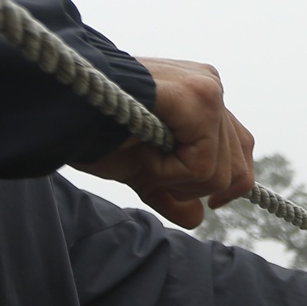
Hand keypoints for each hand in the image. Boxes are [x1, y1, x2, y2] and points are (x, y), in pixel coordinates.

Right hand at [75, 58, 254, 227]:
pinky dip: (169, 171)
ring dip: (174, 178)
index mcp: (202, 97)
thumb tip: (198, 218)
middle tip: (149, 165)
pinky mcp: (198, 97)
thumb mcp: (143, 170)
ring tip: (141, 151)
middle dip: (192, 186)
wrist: (66, 107)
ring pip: (220, 172)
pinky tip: (143, 148)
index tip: (211, 204)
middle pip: (236, 166)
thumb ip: (171, 193)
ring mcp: (208, 90)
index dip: (229, 183)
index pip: (240, 148)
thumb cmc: (98, 131)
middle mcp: (211, 87)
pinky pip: (203, 164)